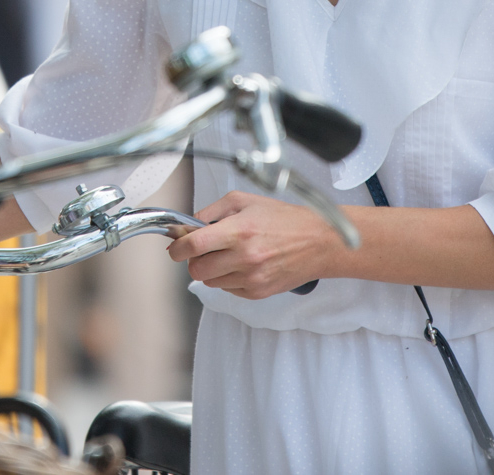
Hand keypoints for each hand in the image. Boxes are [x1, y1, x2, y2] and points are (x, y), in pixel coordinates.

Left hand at [166, 190, 346, 299]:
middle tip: (204, 249)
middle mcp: (245, 257)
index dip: (178, 247)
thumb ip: (211, 212)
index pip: (194, 245)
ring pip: (210, 281)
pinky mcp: (258, 293)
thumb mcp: (244, 201)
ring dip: (212, 269)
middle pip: (197, 269)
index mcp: (239, 231)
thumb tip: (187, 227)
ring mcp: (252, 278)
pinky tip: (243, 265)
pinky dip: (228, 279)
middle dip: (194, 260)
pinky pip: (227, 290)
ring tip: (229, 254)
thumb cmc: (283, 219)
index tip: (176, 247)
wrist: (318, 242)